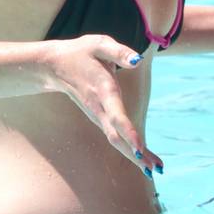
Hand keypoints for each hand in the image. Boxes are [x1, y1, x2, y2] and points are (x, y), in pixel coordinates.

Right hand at [45, 34, 159, 175]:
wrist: (55, 66)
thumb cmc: (81, 52)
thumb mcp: (99, 44)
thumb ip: (119, 52)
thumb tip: (136, 61)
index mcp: (103, 91)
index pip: (117, 116)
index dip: (129, 133)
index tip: (141, 149)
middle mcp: (100, 108)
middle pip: (118, 137)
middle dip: (136, 154)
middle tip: (156, 169)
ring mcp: (98, 116)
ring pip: (117, 141)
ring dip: (136, 156)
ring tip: (158, 169)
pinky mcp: (99, 118)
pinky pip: (115, 137)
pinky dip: (130, 149)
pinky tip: (145, 159)